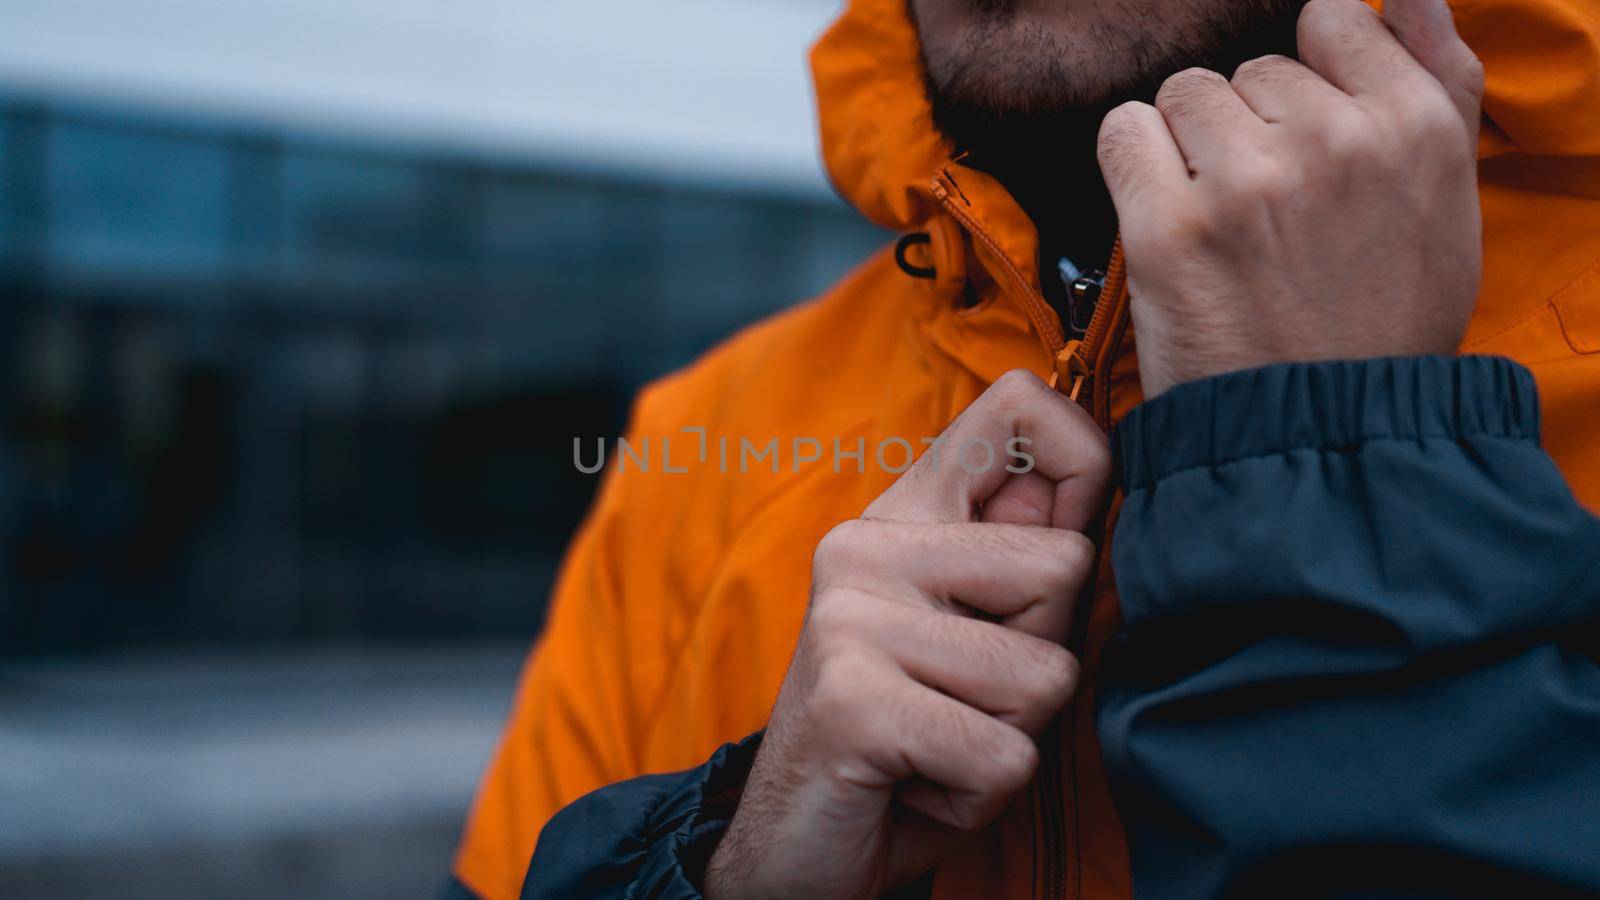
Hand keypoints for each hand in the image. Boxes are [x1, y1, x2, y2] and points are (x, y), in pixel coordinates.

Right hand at [703, 371, 1110, 899]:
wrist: (789, 848)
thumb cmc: (902, 742)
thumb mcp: (962, 639)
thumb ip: (1013, 565)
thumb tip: (1091, 490)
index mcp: (901, 518)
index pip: (1019, 405)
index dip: (1085, 458)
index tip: (1064, 542)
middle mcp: (868, 548)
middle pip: (1066, 568)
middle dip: (1042, 661)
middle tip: (961, 699)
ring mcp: (853, 617)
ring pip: (1047, 676)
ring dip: (1009, 740)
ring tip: (936, 744)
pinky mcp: (854, 698)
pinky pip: (1006, 757)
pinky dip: (977, 797)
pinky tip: (916, 785)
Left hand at [1096, 0, 1485, 396]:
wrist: (1317, 433)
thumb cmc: (1382, 321)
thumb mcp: (1449, 204)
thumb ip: (1438, 82)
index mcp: (1413, 126)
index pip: (1333, 17)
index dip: (1308, 71)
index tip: (1299, 132)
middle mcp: (1332, 142)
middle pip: (1251, 70)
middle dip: (1250, 128)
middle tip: (1268, 212)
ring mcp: (1245, 183)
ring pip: (1185, 95)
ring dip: (1188, 146)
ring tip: (1221, 218)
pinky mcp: (1169, 226)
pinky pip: (1124, 131)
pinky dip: (1134, 163)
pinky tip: (1165, 212)